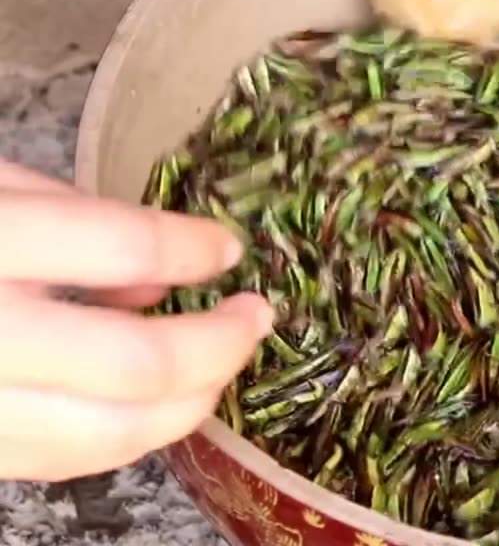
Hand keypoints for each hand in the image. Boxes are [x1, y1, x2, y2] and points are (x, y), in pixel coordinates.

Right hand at [0, 160, 272, 480]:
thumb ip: (72, 221)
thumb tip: (160, 284)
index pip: (121, 248)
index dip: (192, 249)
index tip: (228, 248)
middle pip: (134, 364)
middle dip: (218, 346)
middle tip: (257, 316)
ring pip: (104, 437)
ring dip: (188, 405)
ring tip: (225, 364)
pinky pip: (58, 462)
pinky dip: (127, 437)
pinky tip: (161, 405)